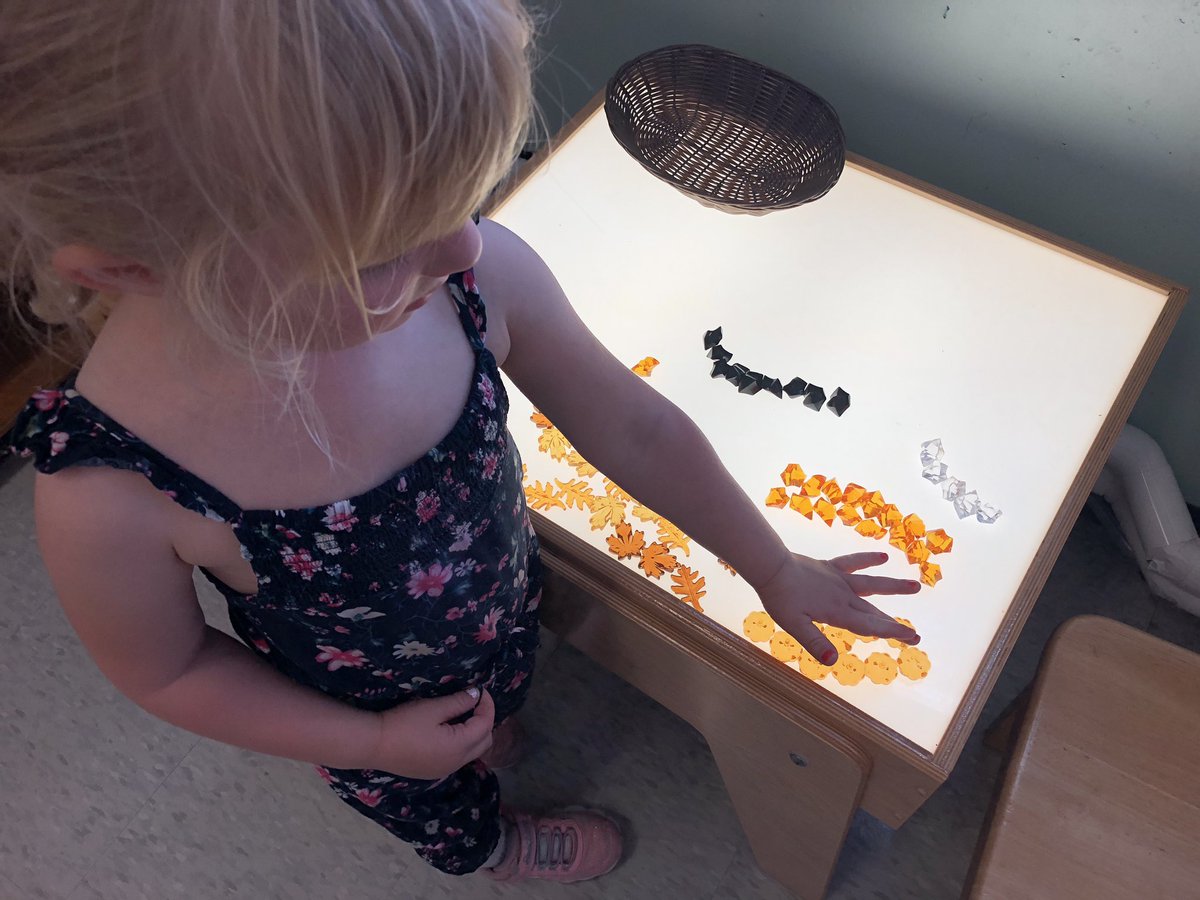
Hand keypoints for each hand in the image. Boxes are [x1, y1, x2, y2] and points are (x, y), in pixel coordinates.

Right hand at [368, 687, 495, 778]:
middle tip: (474, 702)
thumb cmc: (403, 723)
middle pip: (485, 742)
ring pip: (473, 752)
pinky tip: (450, 730)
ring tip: (463, 714)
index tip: (480, 689)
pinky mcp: (434, 772)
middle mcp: (456, 763)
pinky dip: (462, 743)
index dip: (487, 705)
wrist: (374, 745)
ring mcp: (445, 770)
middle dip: (485, 721)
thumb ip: (459, 702)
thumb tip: (477, 694)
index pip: (485, 725)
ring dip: (474, 733)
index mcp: (459, 747)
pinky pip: (459, 758)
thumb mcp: (433, 708)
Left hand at [757, 552, 920, 664]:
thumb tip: (832, 661)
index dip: (892, 632)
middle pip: (873, 611)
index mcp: (837, 612)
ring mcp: (838, 579)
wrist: (770, 567)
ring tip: (916, 586)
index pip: (870, 625)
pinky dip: (868, 559)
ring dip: (894, 586)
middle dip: (894, 624)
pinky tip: (884, 556)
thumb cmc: (780, 598)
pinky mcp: (829, 568)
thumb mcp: (794, 625)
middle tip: (916, 634)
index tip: (914, 637)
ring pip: (872, 583)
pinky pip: (853, 562)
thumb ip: (814, 642)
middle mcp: (843, 595)